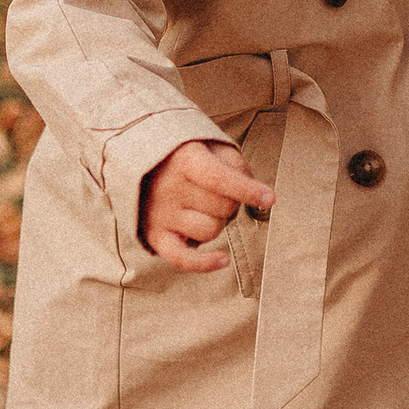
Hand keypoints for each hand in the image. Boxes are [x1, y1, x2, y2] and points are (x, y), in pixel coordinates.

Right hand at [142, 139, 274, 269]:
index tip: (270, 198)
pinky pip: (182, 259)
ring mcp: (161, 214)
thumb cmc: (185, 154)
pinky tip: (222, 259)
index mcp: (184, 160)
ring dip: (219, 223)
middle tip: (223, 193)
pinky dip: (204, 263)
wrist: (137, 161)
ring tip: (207, 209)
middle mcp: (169, 187)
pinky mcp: (154, 236)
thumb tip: (254, 192)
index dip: (248, 190)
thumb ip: (235, 164)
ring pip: (211, 231)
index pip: (219, 178)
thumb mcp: (210, 144)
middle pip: (223, 207)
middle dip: (233, 202)